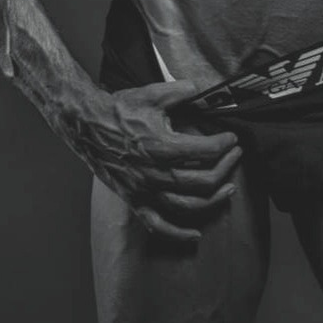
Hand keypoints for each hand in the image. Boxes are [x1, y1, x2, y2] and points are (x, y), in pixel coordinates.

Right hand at [76, 80, 241, 241]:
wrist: (86, 126)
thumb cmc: (119, 109)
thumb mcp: (152, 93)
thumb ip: (181, 90)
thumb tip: (202, 88)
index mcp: (162, 146)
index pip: (205, 151)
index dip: (224, 144)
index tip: (232, 139)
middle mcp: (155, 173)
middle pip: (203, 181)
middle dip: (226, 168)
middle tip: (236, 156)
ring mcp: (144, 190)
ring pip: (187, 206)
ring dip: (213, 201)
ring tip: (229, 189)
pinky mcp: (134, 200)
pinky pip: (158, 224)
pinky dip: (178, 233)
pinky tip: (195, 235)